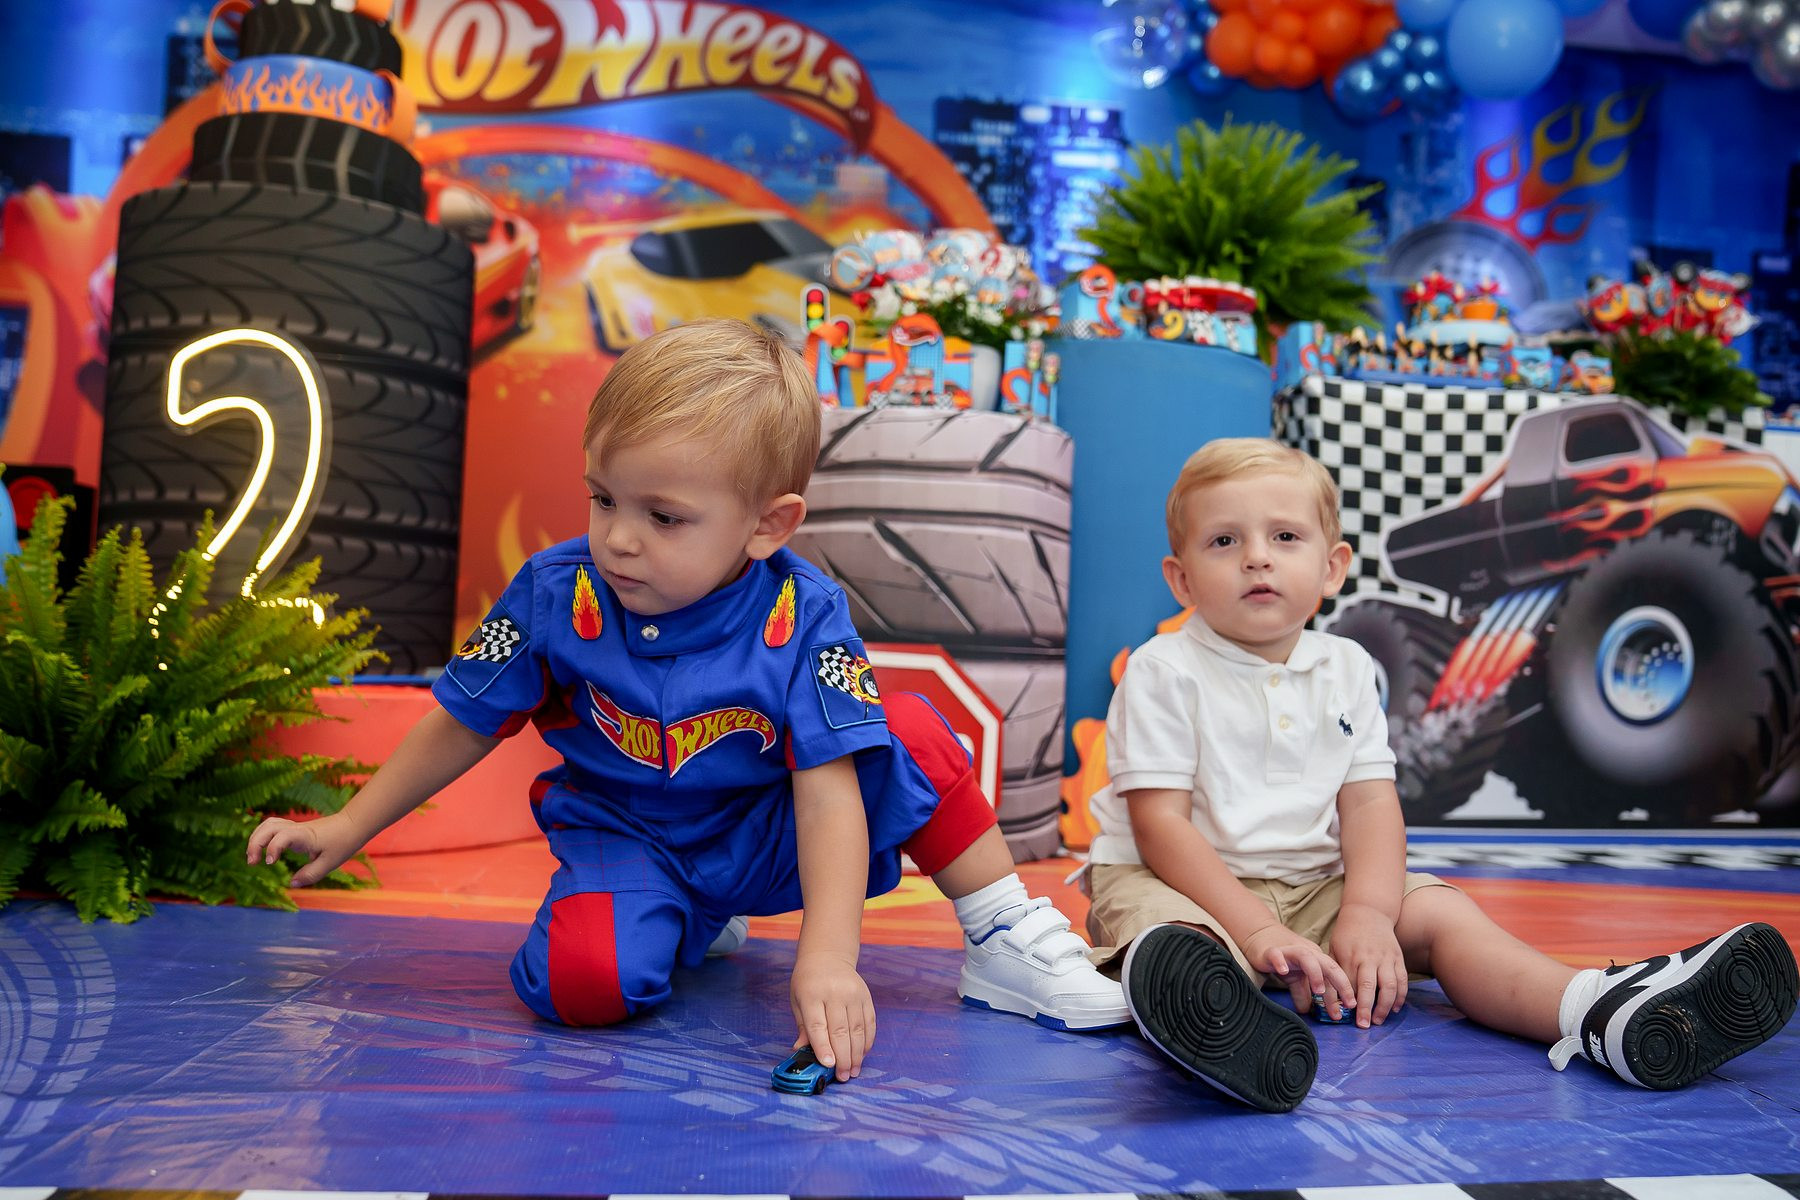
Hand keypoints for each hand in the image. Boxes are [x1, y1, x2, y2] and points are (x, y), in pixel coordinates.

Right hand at [246, 812, 361, 886]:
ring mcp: (295, 827)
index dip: (272, 848)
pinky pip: (273, 827)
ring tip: (254, 858)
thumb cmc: (343, 842)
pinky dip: (263, 836)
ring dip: (256, 838)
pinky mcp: (295, 829)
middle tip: (252, 863)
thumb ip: (310, 875)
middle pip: (267, 827)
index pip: (281, 836)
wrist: (353, 825)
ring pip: (268, 824)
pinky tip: (264, 851)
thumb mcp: (330, 863)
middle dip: (254, 843)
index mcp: (304, 836)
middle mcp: (296, 829)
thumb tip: (291, 883)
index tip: (270, 863)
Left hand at [789, 949, 875, 1081]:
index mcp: (812, 995)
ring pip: (858, 1029)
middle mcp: (835, 994)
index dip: (823, 1047)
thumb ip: (802, 1026)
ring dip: (856, 1054)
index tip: (827, 1065)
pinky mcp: (866, 996)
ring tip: (853, 1071)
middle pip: (841, 1031)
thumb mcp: (797, 1000)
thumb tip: (801, 1050)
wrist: (827, 956)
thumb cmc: (808, 982)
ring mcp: (853, 994)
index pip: (818, 1025)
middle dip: (842, 1057)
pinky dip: (867, 1041)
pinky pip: (869, 1022)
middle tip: (843, 1076)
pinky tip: (862, 1054)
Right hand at [1241, 923, 1355, 1020]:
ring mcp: (1289, 950)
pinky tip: (1283, 971)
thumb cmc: (1282, 957)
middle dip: (1341, 984)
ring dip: (1315, 973)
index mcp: (1316, 959)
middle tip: (1348, 1004)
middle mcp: (1307, 953)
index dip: (1343, 992)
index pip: (1333, 976)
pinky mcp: (1271, 951)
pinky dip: (1281, 962)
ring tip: (1319, 991)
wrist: (1259, 935)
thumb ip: (1302, 992)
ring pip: (1307, 957)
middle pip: (1328, 965)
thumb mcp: (1295, 977)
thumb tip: (1306, 1011)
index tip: (1349, 1009)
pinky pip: (1277, 954)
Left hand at [1327, 903, 1406, 1027]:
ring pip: (1389, 986)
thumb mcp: (1333, 949)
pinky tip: (1394, 1008)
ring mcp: (1386, 958)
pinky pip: (1402, 980)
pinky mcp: (1398, 958)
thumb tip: (1327, 998)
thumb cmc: (1346, 934)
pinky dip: (1400, 996)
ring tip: (1379, 1020)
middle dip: (1366, 1008)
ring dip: (1385, 1006)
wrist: (1368, 912)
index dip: (1346, 1001)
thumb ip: (1333, 972)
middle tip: (1363, 1025)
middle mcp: (1369, 958)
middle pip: (1369, 987)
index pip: (1348, 984)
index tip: (1344, 1017)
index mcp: (1350, 956)